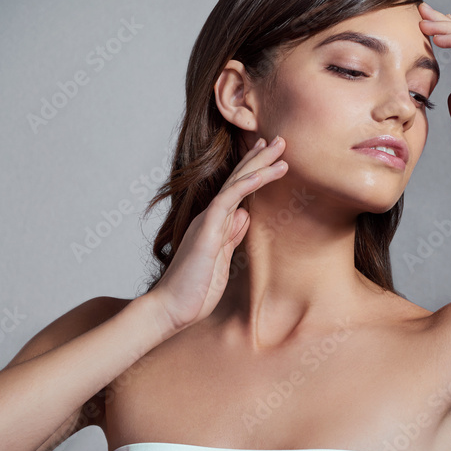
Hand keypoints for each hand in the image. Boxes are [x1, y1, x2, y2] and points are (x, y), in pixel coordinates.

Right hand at [147, 136, 287, 332]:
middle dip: (260, 158)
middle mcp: (211, 218)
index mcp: (215, 225)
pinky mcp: (206, 231)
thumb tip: (244, 216)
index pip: (237, 191)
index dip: (253, 171)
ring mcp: (208, 222)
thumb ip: (231, 237)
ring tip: (279, 147)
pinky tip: (262, 172)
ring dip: (259, 164)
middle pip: (238, 180)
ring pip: (235, 183)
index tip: (270, 155)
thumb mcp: (221, 261)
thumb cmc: (194, 292)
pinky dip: (245, 184)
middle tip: (279, 139)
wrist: (170, 310)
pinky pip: (228, 200)